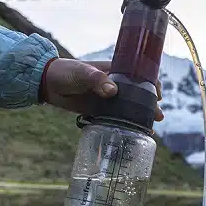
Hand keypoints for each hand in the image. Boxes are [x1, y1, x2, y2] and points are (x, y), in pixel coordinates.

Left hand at [39, 58, 163, 123]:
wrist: (47, 83)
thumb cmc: (66, 72)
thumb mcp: (82, 73)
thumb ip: (97, 80)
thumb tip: (113, 91)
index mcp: (115, 71)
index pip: (140, 76)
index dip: (152, 84)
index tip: (158, 94)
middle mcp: (115, 85)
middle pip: (139, 95)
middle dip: (151, 105)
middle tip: (158, 116)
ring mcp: (107, 99)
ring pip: (129, 108)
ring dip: (140, 117)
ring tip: (150, 129)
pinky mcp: (99, 110)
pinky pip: (115, 118)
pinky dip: (124, 125)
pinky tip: (132, 133)